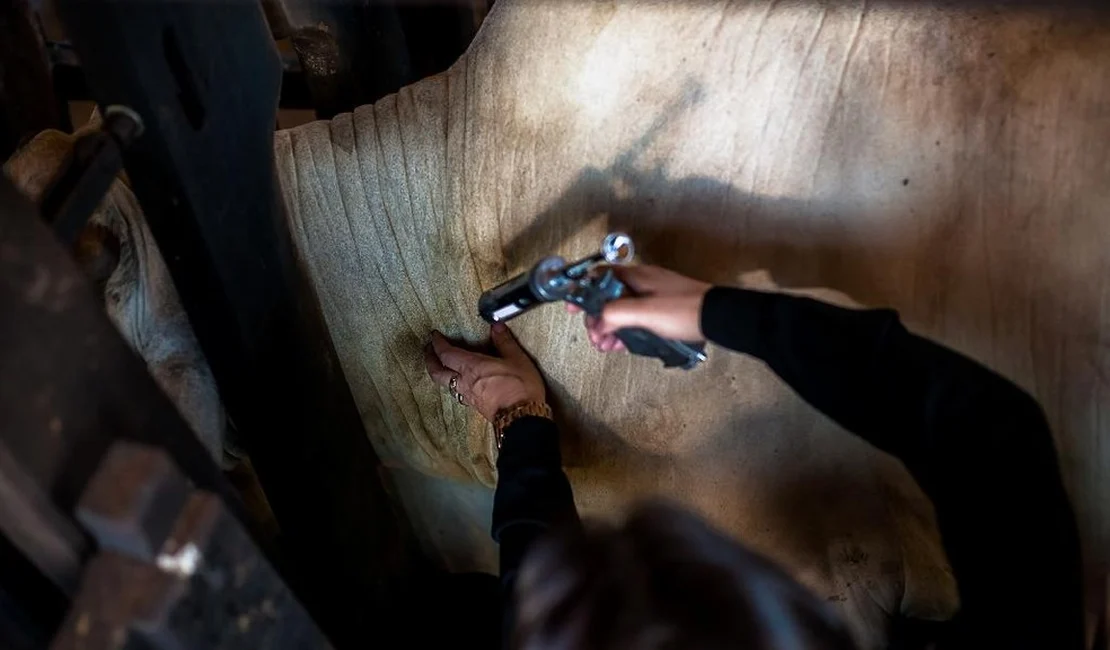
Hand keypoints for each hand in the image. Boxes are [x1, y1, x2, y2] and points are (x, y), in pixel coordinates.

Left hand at [424, 324, 545, 421]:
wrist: (522, 419)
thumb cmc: (519, 388)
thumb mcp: (516, 359)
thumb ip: (504, 341)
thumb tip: (496, 326)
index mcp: (472, 367)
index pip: (446, 353)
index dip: (437, 343)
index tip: (434, 335)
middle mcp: (465, 382)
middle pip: (437, 372)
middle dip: (430, 360)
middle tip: (428, 351)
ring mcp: (469, 396)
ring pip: (446, 384)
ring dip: (440, 373)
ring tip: (442, 366)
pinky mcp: (475, 406)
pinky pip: (458, 393)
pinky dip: (453, 385)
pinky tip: (461, 383)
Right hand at [567, 265, 710, 351]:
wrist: (719, 318)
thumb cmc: (681, 311)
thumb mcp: (643, 312)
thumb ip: (615, 313)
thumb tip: (598, 322)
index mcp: (635, 276)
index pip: (598, 276)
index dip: (582, 291)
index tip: (571, 309)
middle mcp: (642, 282)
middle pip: (608, 297)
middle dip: (597, 318)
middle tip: (596, 339)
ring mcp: (653, 296)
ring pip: (621, 311)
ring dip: (610, 328)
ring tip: (607, 348)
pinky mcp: (663, 311)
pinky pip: (636, 319)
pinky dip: (626, 331)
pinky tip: (622, 346)